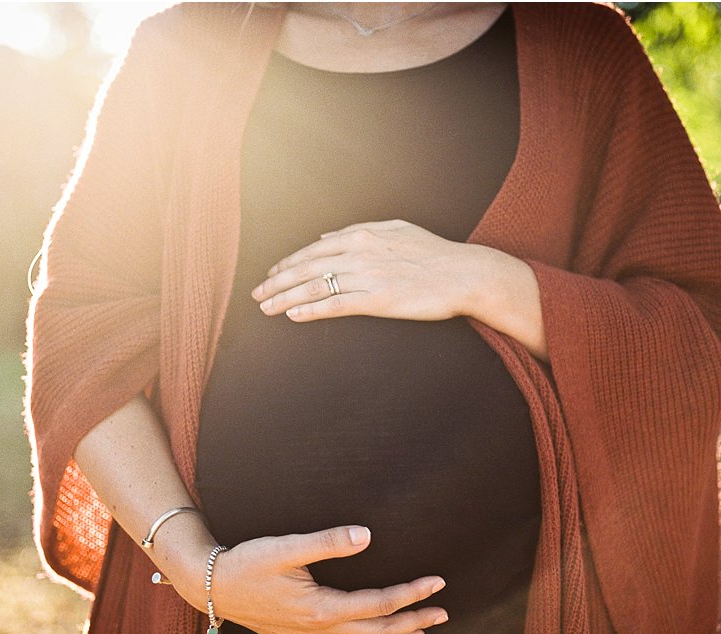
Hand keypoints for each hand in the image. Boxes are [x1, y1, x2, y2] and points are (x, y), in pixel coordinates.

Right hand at [169, 525, 448, 633]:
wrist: (211, 586)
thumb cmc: (249, 562)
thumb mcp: (287, 546)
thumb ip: (329, 542)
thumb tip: (367, 535)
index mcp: (321, 607)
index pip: (380, 603)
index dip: (411, 594)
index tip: (437, 583)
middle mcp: (319, 630)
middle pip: (379, 631)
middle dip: (414, 622)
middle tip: (443, 613)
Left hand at [250, 219, 490, 322]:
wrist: (464, 273)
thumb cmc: (433, 253)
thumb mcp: (396, 229)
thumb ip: (360, 231)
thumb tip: (328, 235)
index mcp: (363, 235)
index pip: (314, 249)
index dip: (289, 262)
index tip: (272, 274)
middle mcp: (360, 253)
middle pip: (307, 267)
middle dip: (277, 281)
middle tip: (257, 294)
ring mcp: (368, 277)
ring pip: (316, 286)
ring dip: (287, 298)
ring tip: (267, 308)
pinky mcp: (378, 300)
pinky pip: (337, 305)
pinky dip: (312, 310)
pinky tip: (294, 316)